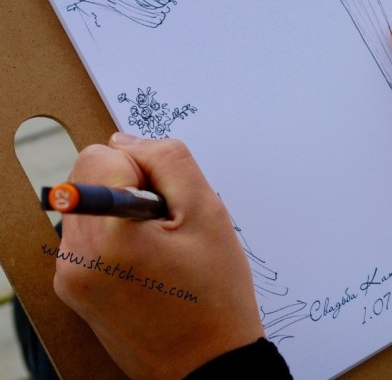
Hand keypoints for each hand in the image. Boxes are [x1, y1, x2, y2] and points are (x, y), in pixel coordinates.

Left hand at [53, 134, 263, 378]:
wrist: (206, 364)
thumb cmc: (214, 292)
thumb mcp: (207, 211)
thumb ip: (167, 159)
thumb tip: (125, 141)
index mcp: (107, 235)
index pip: (102, 154)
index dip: (142, 167)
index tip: (166, 201)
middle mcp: (75, 257)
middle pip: (88, 175)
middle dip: (130, 185)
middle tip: (165, 223)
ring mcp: (70, 275)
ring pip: (89, 201)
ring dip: (123, 209)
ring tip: (158, 244)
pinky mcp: (74, 287)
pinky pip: (89, 232)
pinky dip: (115, 232)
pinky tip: (146, 259)